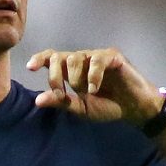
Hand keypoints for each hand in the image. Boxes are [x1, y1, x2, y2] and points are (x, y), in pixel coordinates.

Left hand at [26, 48, 162, 125]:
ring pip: (76, 57)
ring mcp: (97, 56)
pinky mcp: (112, 56)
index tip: (30, 67)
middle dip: (55, 74)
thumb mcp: (82, 109)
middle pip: (60, 56)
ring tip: (87, 92)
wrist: (134, 109)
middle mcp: (83, 60)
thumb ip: (62, 102)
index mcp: (73, 71)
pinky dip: (93, 76)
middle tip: (61, 91)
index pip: (53, 57)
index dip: (40, 59)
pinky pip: (96, 60)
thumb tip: (38, 100)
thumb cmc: (109, 106)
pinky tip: (95, 89)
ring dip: (76, 78)